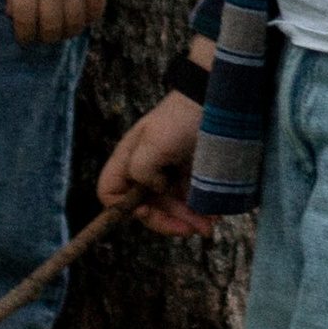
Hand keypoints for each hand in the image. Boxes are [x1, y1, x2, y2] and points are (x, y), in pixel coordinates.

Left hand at [5, 0, 107, 46]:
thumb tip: (12, 16)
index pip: (24, 20)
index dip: (24, 35)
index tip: (25, 38)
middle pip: (51, 27)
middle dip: (47, 37)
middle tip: (45, 34)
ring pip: (75, 22)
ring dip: (69, 31)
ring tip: (64, 28)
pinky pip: (97, 8)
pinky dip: (91, 18)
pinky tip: (83, 16)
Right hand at [97, 82, 217, 238]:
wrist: (218, 99)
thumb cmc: (182, 117)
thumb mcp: (156, 142)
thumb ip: (141, 170)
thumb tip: (152, 191)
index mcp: (129, 159)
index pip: (109, 193)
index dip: (123, 208)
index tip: (148, 211)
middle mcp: (145, 168)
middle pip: (146, 206)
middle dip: (170, 220)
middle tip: (196, 229)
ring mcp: (168, 172)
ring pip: (171, 206)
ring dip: (189, 219)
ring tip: (211, 224)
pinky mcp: (189, 173)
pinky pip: (189, 198)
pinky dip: (200, 209)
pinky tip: (215, 213)